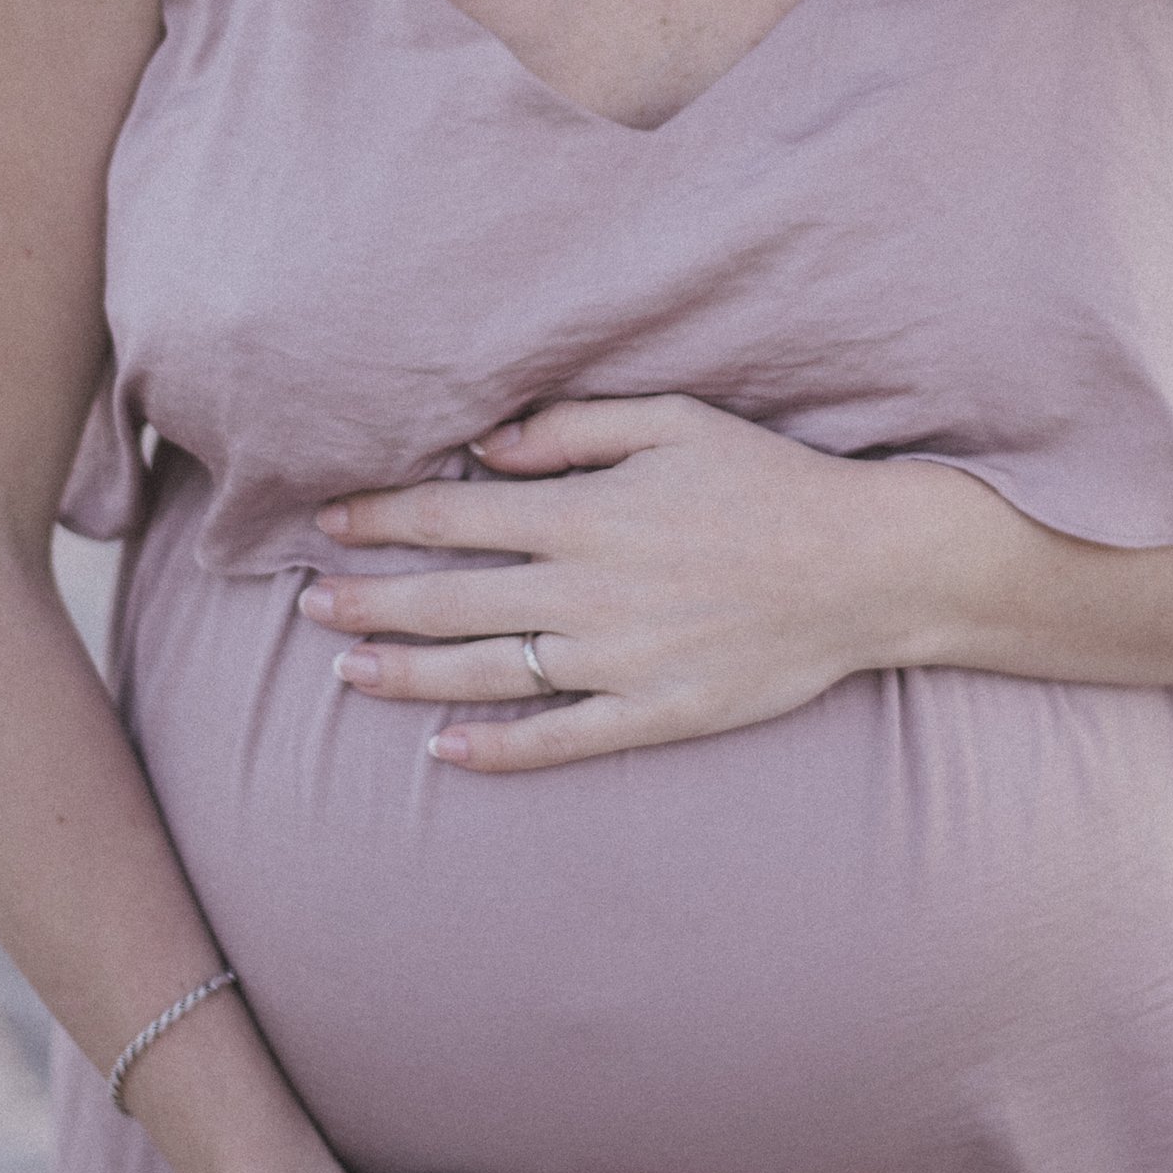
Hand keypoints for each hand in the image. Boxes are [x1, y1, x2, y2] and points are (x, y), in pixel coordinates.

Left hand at [299, 394, 939, 771]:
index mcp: (587, 514)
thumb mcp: (675, 422)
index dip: (382, 518)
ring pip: (484, 674)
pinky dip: (495, 749)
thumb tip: (485, 448)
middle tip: (306, 605)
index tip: (329, 521)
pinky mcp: (654, 713)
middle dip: (368, 601)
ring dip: (406, 674)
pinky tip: (445, 749)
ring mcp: (617, 660)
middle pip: (449, 600)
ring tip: (346, 672)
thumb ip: (572, 429)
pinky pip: (557, 739)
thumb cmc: (771, 482)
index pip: (454, 515)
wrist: (866, 568)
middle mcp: (588, 591)